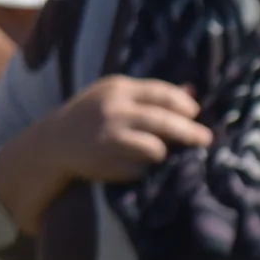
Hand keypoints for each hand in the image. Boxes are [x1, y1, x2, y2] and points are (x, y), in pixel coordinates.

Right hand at [0, 76, 209, 230]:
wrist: (53, 141)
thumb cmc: (94, 114)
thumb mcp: (116, 95)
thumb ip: (152, 94)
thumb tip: (193, 89)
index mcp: (118, 89)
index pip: (162, 94)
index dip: (184, 105)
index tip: (195, 113)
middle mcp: (114, 111)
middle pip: (164, 122)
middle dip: (190, 132)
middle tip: (205, 139)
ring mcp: (108, 138)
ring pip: (155, 148)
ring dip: (165, 153)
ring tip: (162, 153)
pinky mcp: (105, 162)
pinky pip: (140, 169)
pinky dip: (146, 169)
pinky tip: (142, 166)